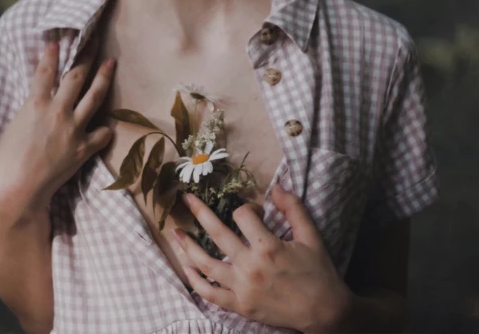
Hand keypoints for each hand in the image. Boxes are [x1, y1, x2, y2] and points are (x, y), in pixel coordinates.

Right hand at [0, 37, 114, 220]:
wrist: (17, 193)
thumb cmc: (5, 163)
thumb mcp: (13, 127)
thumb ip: (30, 111)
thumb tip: (40, 102)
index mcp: (34, 105)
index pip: (46, 71)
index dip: (52, 54)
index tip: (58, 40)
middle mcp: (57, 112)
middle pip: (76, 76)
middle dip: (86, 54)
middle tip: (94, 38)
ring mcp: (73, 129)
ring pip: (94, 95)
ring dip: (104, 76)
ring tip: (111, 62)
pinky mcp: (83, 149)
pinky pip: (102, 133)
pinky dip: (105, 128)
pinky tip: (108, 125)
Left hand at [172, 184, 351, 332]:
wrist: (325, 312)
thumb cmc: (318, 271)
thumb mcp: (310, 236)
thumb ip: (293, 208)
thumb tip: (275, 186)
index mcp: (268, 247)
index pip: (243, 216)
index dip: (246, 208)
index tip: (253, 211)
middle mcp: (250, 266)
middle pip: (217, 233)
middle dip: (200, 212)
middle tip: (187, 199)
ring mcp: (242, 288)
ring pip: (206, 264)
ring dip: (188, 246)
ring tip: (175, 232)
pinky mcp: (240, 305)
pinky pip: (210, 293)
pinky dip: (195, 280)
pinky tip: (186, 267)